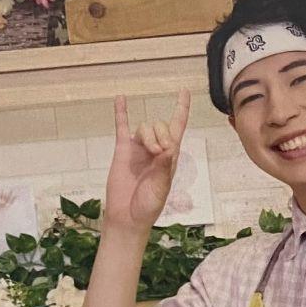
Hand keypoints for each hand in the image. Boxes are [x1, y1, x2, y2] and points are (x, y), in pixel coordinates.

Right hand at [104, 90, 190, 232]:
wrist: (127, 215)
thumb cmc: (148, 206)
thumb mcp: (161, 188)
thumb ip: (165, 167)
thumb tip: (169, 147)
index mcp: (171, 157)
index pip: (178, 127)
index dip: (181, 109)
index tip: (184, 91)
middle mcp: (156, 149)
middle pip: (160, 125)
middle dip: (160, 134)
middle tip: (158, 153)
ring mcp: (139, 148)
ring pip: (144, 127)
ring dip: (148, 135)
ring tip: (149, 152)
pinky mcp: (122, 150)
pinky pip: (121, 126)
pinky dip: (121, 112)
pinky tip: (121, 99)